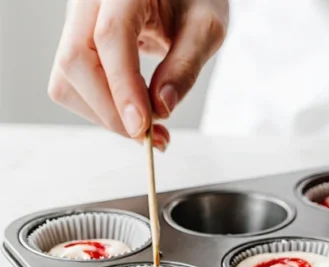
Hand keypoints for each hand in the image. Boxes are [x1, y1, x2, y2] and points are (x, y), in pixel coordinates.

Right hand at [48, 0, 228, 149]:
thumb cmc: (195, 1)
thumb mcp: (206, 28)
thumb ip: (185, 66)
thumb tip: (161, 108)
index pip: (110, 36)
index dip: (123, 86)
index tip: (143, 127)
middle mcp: (88, 0)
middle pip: (76, 61)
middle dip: (112, 110)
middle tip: (154, 137)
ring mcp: (76, 20)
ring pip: (67, 78)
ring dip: (106, 115)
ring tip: (151, 129)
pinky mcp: (75, 42)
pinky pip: (73, 84)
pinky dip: (103, 109)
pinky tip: (135, 114)